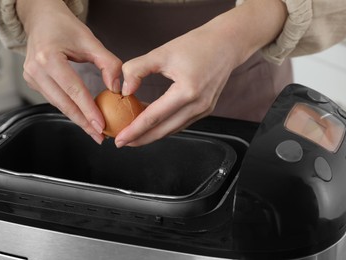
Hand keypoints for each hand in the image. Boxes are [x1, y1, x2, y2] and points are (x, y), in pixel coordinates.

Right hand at [17, 0, 121, 143]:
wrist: (42, 19)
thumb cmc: (65, 27)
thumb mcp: (91, 41)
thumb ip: (108, 64)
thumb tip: (117, 88)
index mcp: (49, 57)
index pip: (73, 90)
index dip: (88, 110)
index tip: (101, 125)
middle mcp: (36, 69)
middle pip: (64, 103)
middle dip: (83, 122)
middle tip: (99, 136)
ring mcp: (31, 77)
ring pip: (58, 104)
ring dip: (77, 118)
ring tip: (94, 130)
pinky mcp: (33, 82)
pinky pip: (54, 100)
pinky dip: (69, 109)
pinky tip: (82, 117)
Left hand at [116, 0, 286, 146]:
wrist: (226, 43)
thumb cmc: (197, 45)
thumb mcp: (162, 52)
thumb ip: (138, 70)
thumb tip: (125, 90)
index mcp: (187, 91)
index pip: (154, 117)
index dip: (134, 130)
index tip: (119, 138)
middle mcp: (198, 105)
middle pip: (164, 130)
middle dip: (141, 139)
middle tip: (122, 142)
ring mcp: (204, 109)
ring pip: (173, 129)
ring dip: (152, 134)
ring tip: (134, 135)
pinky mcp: (206, 109)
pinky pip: (181, 123)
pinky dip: (165, 125)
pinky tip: (152, 123)